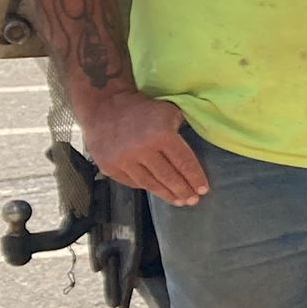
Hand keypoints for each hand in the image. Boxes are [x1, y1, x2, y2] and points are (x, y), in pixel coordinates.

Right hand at [80, 88, 207, 206]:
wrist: (103, 106)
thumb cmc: (142, 108)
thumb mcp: (169, 112)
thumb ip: (182, 130)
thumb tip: (193, 152)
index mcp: (161, 135)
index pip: (184, 162)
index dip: (195, 178)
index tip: (203, 190)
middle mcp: (142, 150)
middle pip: (169, 177)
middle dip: (184, 191)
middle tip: (193, 201)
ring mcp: (123, 160)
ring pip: (151, 184)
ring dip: (167, 194)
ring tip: (179, 201)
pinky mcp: (109, 167)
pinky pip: (133, 182)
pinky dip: (147, 187)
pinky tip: (158, 190)